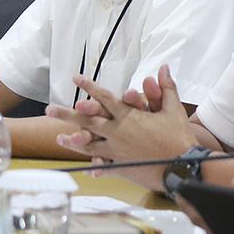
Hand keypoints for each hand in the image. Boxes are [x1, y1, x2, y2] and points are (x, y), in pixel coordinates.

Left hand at [46, 66, 197, 190]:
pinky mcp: (122, 166)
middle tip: (48, 110)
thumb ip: (165, 87)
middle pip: (87, 121)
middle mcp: (117, 131)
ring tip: (58, 138)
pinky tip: (83, 167)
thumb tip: (164, 66)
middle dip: (66, 115)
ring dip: (72, 141)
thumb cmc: (180, 137)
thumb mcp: (173, 110)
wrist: (185, 165)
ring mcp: (116, 150)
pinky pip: (104, 165)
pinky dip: (93, 166)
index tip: (75, 77)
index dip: (90, 86)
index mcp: (128, 115)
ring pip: (89, 144)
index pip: (104, 97)